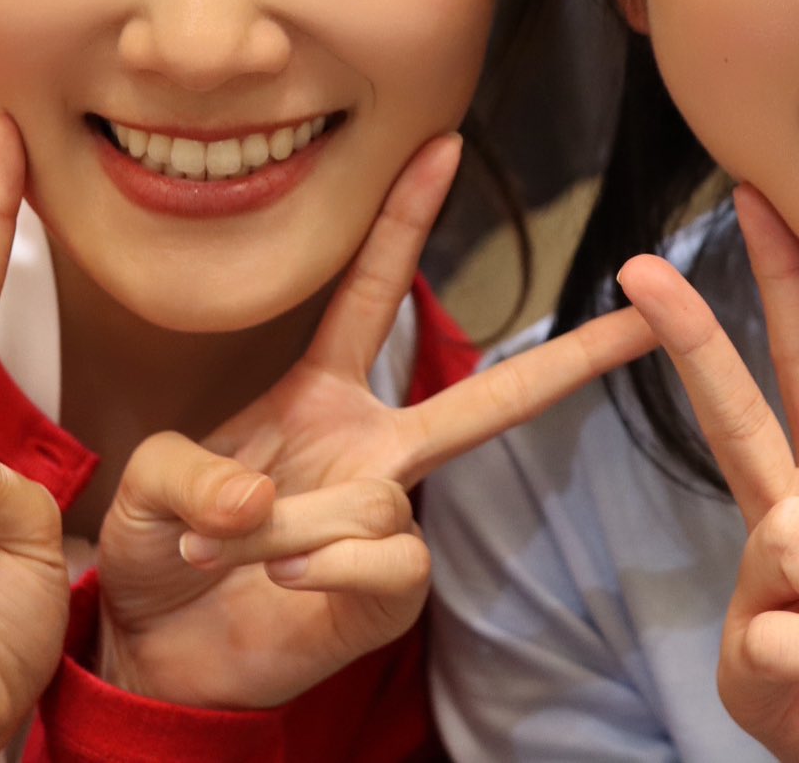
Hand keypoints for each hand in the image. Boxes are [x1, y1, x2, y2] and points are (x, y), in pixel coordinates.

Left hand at [96, 134, 657, 709]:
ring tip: (221, 552)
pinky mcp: (392, 589)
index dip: (404, 222)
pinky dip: (322, 568)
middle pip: (488, 402)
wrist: (159, 653)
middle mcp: (373, 451)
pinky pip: (386, 558)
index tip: (443, 146)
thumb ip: (194, 471)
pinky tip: (283, 582)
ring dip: (285, 526)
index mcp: (319, 398)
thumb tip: (264, 503)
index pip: (370, 295)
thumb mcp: (151, 483)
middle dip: (574, 359)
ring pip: (377, 498)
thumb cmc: (159, 551)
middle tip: (647, 316)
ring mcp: (389, 520)